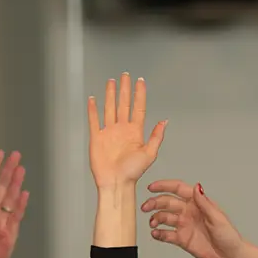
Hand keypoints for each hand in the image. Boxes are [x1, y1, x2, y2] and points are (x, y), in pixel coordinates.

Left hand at [0, 149, 26, 257]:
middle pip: (2, 186)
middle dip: (8, 170)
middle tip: (16, 154)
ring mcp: (4, 219)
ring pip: (10, 197)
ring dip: (16, 183)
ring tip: (21, 168)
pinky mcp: (11, 231)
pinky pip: (16, 215)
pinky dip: (19, 205)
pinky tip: (24, 193)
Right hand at [87, 73, 164, 187]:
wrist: (116, 183)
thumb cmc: (133, 172)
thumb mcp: (150, 154)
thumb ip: (156, 136)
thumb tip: (164, 121)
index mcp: (135, 132)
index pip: (138, 108)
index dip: (139, 94)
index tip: (140, 81)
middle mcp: (122, 129)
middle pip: (123, 104)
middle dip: (125, 89)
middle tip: (125, 75)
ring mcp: (109, 132)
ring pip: (110, 108)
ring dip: (110, 95)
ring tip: (111, 82)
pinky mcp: (97, 138)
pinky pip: (94, 120)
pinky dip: (93, 110)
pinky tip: (93, 99)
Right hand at [144, 178, 242, 257]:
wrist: (230, 257)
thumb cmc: (229, 236)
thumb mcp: (217, 218)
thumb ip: (205, 203)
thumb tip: (196, 187)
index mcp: (197, 203)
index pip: (178, 189)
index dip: (164, 186)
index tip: (151, 187)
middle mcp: (189, 212)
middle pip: (167, 203)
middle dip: (155, 203)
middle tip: (145, 208)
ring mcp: (184, 225)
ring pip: (164, 218)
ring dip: (156, 218)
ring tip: (153, 223)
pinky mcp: (182, 239)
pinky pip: (166, 234)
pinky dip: (159, 233)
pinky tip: (155, 233)